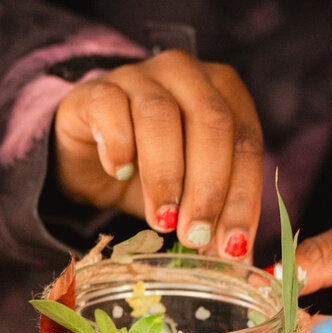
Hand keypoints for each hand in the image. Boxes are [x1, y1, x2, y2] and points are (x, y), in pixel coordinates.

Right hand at [52, 50, 263, 257]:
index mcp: (223, 91)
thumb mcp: (186, 190)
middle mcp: (186, 74)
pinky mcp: (94, 90)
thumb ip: (214, 214)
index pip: (246, 140)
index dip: (243, 195)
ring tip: (160, 220)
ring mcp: (138, 76)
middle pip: (211, 122)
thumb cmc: (145, 169)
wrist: (84, 153)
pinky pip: (110, 108)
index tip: (232, 245)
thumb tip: (237, 258)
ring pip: (160, 116)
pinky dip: (118, 144)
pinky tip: (118, 173)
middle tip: (194, 236)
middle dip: (207, 186)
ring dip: (164, 175)